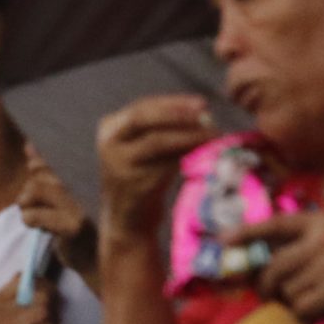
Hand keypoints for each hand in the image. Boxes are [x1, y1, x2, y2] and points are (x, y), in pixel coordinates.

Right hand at [97, 95, 213, 241]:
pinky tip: (206, 154)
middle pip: (144, 118)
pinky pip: (165, 164)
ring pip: (157, 140)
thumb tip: (204, 116)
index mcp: (110, 128)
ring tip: (214, 134)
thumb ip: (164, 130)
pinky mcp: (133, 184)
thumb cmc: (142, 178)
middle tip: (206, 114)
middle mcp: (109, 143)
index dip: (173, 103)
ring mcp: (119, 164)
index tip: (201, 103)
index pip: (143, 107)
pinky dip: (187, 156)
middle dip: (177, 113)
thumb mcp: (144, 149)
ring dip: (188, 135)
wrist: (126, 220)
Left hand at [228, 208, 323, 323]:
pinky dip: (303, 316)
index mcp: (322, 220)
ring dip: (291, 301)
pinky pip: (300, 308)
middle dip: (266, 284)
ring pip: (286, 289)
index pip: (274, 224)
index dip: (245, 233)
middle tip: (268, 294)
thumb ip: (302, 242)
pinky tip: (319, 313)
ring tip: (311, 300)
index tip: (222, 241)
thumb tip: (256, 258)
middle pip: (274, 265)